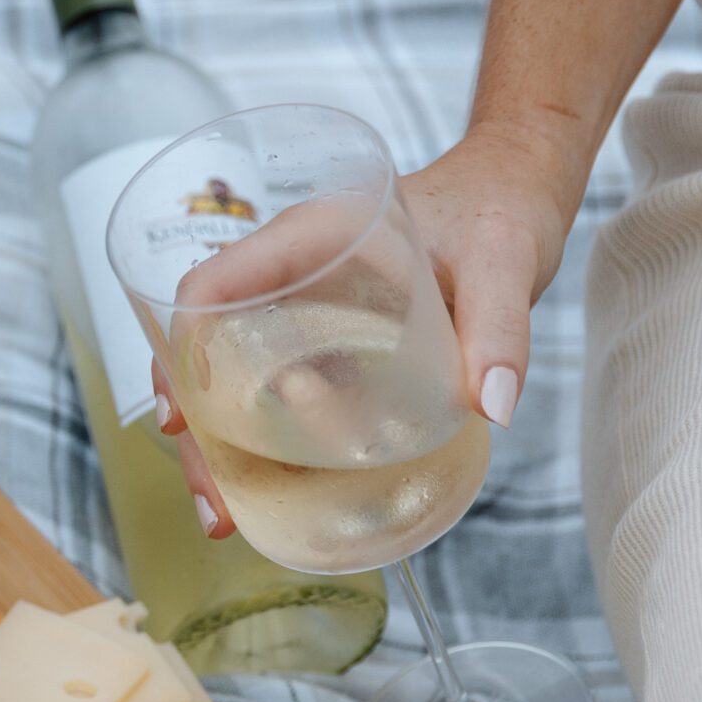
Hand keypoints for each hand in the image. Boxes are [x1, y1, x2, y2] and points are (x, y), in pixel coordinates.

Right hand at [153, 127, 574, 537]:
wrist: (516, 185)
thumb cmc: (499, 204)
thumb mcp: (505, 260)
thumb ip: (501, 328)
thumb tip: (491, 406)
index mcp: (310, 238)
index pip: (212, 285)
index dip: (184, 351)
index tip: (186, 415)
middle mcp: (291, 274)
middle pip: (208, 350)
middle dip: (199, 427)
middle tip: (215, 502)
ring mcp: (305, 310)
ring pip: (233, 377)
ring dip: (221, 443)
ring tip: (227, 516)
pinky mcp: (329, 340)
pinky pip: (276, 388)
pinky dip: (262, 438)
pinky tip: (266, 491)